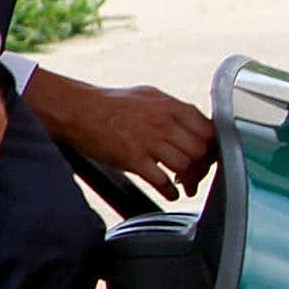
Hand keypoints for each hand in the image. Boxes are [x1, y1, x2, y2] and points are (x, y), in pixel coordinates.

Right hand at [25, 71, 214, 200]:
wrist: (76, 109)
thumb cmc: (110, 103)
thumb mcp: (148, 95)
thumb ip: (173, 109)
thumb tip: (196, 124)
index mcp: (170, 105)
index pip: (208, 130)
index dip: (211, 147)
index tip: (207, 157)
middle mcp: (162, 122)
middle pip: (199, 150)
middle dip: (200, 166)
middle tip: (194, 174)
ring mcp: (147, 141)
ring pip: (184, 165)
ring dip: (186, 179)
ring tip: (180, 182)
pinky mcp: (132, 158)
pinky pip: (161, 181)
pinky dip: (170, 192)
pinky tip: (170, 193)